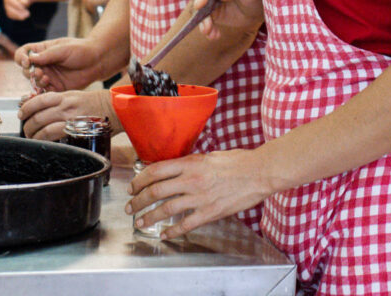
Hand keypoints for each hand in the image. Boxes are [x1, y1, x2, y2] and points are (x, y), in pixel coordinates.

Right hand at [2, 0, 35, 20]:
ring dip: (18, 16)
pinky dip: (18, 17)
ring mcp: (6, 4)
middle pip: (8, 7)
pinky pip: (11, 16)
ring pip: (9, 13)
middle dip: (18, 12)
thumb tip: (22, 3)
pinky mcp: (9, 9)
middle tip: (28, 14)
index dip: (16, 5)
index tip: (25, 7)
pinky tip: (24, 16)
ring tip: (27, 15)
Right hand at [14, 37, 109, 91]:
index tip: (27, 61)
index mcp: (42, 51)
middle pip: (26, 70)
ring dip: (36, 81)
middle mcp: (43, 64)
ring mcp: (48, 76)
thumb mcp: (62, 49)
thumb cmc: (81, 50)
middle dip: (30, 72)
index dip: (21, 57)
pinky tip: (49, 85)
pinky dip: (43, 90)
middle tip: (39, 72)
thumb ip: (46, 55)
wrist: (96, 61)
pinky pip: (44, 91)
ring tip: (46, 78)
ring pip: (33, 82)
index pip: (24, 53)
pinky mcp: (55, 87)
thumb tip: (30, 59)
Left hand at [18, 89, 114, 140]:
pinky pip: (55, 137)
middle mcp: (65, 107)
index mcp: (63, 96)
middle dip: (27, 125)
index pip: (38, 101)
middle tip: (25, 129)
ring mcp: (70, 120)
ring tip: (32, 137)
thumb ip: (57, 100)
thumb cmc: (93, 102)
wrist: (114, 108)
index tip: (21, 113)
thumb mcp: (73, 95)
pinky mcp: (76, 131)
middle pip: (37, 117)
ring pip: (44, 129)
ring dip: (34, 135)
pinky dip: (45, 140)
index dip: (26, 108)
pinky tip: (43, 142)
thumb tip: (38, 107)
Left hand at [126, 148, 272, 238]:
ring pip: (166, 209)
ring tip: (141, 221)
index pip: (155, 171)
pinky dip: (172, 230)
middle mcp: (191, 180)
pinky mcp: (211, 212)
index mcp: (190, 163)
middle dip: (138, 200)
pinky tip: (165, 234)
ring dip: (149, 216)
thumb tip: (175, 169)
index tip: (132, 186)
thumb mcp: (208, 156)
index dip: (139, 180)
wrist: (259, 172)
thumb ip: (190, 163)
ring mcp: (200, 197)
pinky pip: (186, 224)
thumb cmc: (237, 162)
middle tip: (130, 206)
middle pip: (155, 191)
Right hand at [192, 0, 264, 39]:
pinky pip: (201, 17)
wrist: (256, 11)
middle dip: (201, 12)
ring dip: (203, 22)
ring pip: (198, 7)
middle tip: (206, 27)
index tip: (199, 6)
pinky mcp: (207, 8)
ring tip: (211, 33)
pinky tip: (213, 35)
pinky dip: (206, 27)